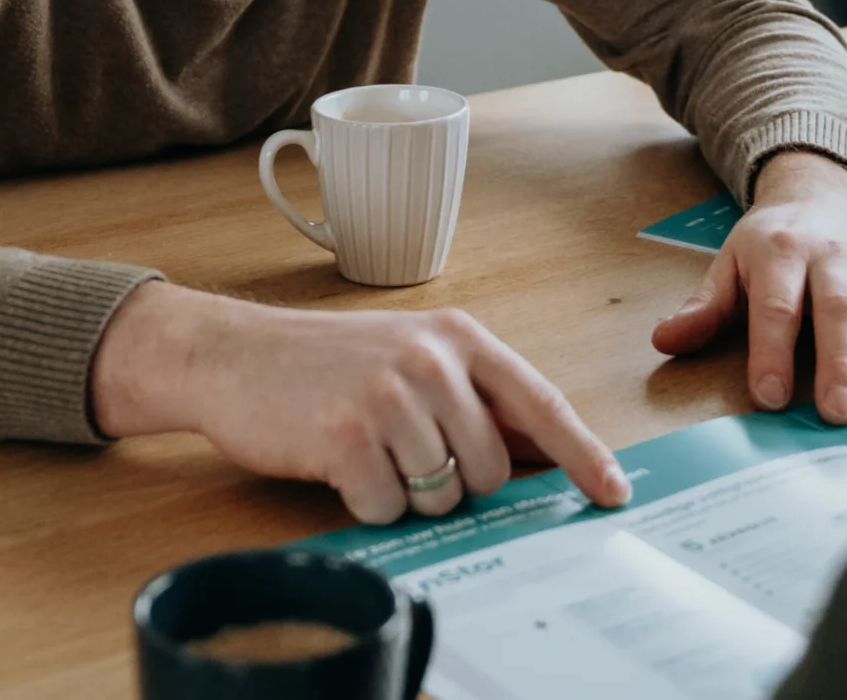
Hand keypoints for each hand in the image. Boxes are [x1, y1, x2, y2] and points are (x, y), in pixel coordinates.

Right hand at [90, 283, 630, 523]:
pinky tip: (338, 462)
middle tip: (404, 450)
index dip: (583, 455)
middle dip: (456, 481)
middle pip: (491, 470)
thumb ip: (475, 397)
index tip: (614, 491)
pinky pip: (387, 509)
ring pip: (441, 495)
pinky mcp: (347, 437)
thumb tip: (541, 452)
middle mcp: (432, 361)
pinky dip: (364, 502)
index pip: (540, 405)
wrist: (232, 354)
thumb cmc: (326, 362)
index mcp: (459, 338)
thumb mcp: (412, 356)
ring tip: (367, 448)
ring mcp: (390, 397)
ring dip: (405, 491)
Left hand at [650, 150, 846, 423]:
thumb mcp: (729, 265)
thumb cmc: (770, 247)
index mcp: (781, 251)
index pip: (778, 304)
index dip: (774, 350)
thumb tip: (665, 340)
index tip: (769, 397)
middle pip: (839, 309)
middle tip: (837, 413)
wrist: (821, 198)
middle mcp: (833, 257)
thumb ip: (704, 307)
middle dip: (839, 362)